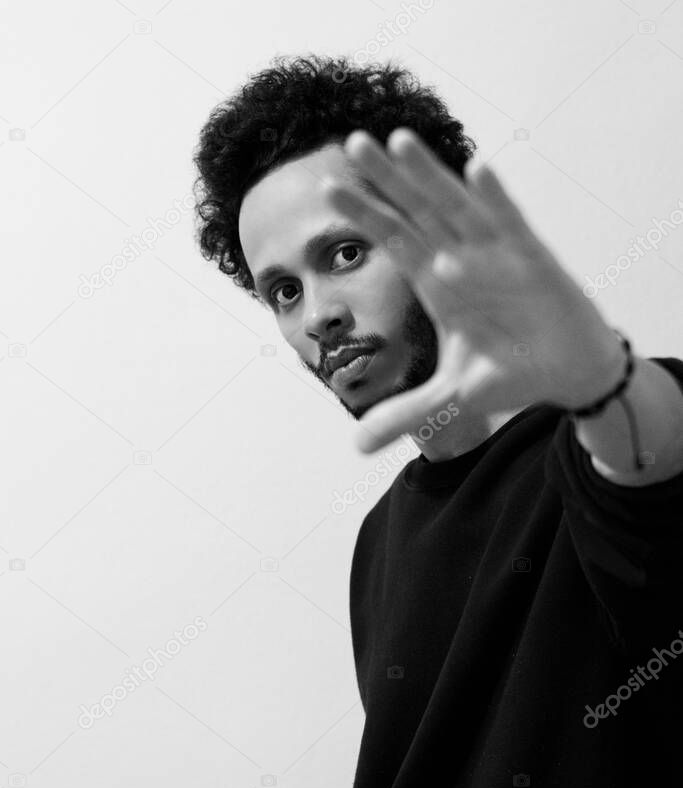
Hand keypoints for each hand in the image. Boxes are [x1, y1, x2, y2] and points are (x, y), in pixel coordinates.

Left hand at [323, 128, 624, 454]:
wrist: (566, 371)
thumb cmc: (509, 370)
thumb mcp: (452, 396)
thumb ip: (407, 414)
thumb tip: (359, 445)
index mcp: (437, 282)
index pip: (393, 241)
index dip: (364, 216)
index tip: (328, 191)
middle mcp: (461, 259)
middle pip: (416, 211)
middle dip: (386, 180)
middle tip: (351, 143)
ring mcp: (496, 255)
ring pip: (456, 206)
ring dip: (429, 176)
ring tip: (399, 141)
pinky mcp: (533, 261)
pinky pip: (511, 224)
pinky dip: (495, 199)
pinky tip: (477, 168)